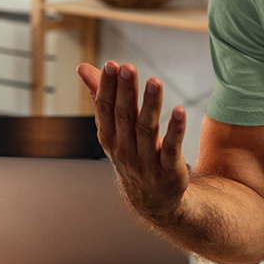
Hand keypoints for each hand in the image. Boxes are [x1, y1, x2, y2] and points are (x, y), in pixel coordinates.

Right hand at [76, 60, 189, 225]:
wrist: (152, 199)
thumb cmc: (131, 154)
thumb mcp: (113, 129)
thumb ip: (100, 96)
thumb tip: (83, 68)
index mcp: (109, 137)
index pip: (105, 109)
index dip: (107, 87)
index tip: (111, 64)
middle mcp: (124, 149)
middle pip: (124, 116)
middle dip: (125, 91)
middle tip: (128, 67)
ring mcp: (146, 160)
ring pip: (146, 130)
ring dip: (150, 105)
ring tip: (154, 82)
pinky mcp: (168, 169)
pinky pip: (171, 148)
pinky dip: (175, 130)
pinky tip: (180, 111)